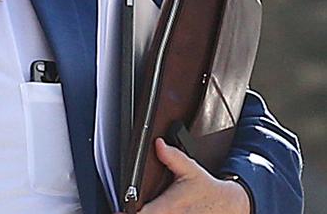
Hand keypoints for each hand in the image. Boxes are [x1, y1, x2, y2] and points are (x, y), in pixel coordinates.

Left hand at [136, 138, 250, 213]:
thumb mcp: (190, 169)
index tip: (120, 208)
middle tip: (125, 207)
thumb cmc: (206, 189)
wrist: (228, 205)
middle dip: (132, 212)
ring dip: (144, 213)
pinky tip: (150, 210)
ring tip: (136, 208)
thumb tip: (159, 144)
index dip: (128, 211)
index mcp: (169, 207)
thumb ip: (172, 157)